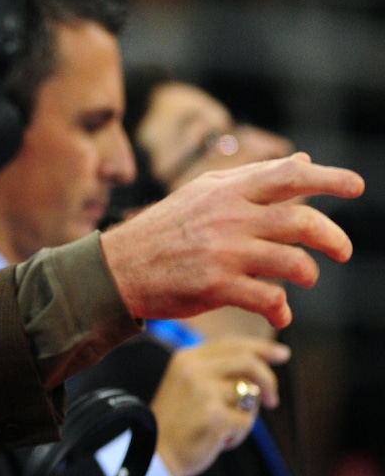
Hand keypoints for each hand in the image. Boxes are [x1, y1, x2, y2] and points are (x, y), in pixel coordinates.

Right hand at [99, 152, 363, 327]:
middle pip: (302, 222)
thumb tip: (305, 161)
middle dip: (333, 238)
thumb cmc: (166, 229)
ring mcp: (223, 252)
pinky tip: (279, 313)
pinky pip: (269, 298)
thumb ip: (254, 179)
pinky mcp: (215, 285)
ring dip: (308, 274)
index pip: (287, 177)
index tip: (356, 185)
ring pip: (293, 262)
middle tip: (342, 251)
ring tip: (304, 279)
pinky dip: (282, 309)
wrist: (120, 267)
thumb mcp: (204, 193)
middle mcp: (228, 217)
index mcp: (226, 191)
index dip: (328, 179)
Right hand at [151, 336, 289, 475]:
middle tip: (274, 401)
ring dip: (246, 416)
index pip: (231, 343)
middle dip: (269, 380)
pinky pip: (246, 422)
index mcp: (187, 358)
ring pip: (250, 395)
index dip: (261, 347)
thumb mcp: (187, 383)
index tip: (282, 354)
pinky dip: (238, 435)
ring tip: (225, 428)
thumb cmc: (176, 420)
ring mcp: (204, 391)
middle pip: (248, 361)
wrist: (155, 452)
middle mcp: (194, 369)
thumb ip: (215, 369)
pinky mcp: (214, 416)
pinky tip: (219, 441)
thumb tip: (259, 363)